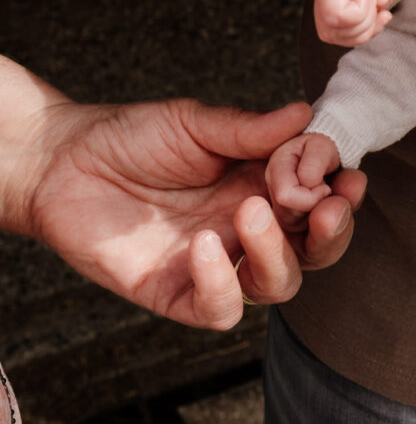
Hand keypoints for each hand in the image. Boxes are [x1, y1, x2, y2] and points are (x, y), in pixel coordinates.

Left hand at [7, 81, 364, 328]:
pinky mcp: (180, 293)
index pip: (321, 197)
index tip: (343, 172)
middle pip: (315, 249)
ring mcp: (219, 261)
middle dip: (333, 231)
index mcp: (263, 183)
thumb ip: (250, 128)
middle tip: (328, 205)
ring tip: (250, 211)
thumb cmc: (133, 136)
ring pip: (279, 283)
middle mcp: (249, 226)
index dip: (340, 189)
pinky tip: (202, 246)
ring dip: (278, 252)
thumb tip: (306, 115)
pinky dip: (222, 283)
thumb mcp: (195, 123)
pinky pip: (221, 308)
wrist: (65, 162)